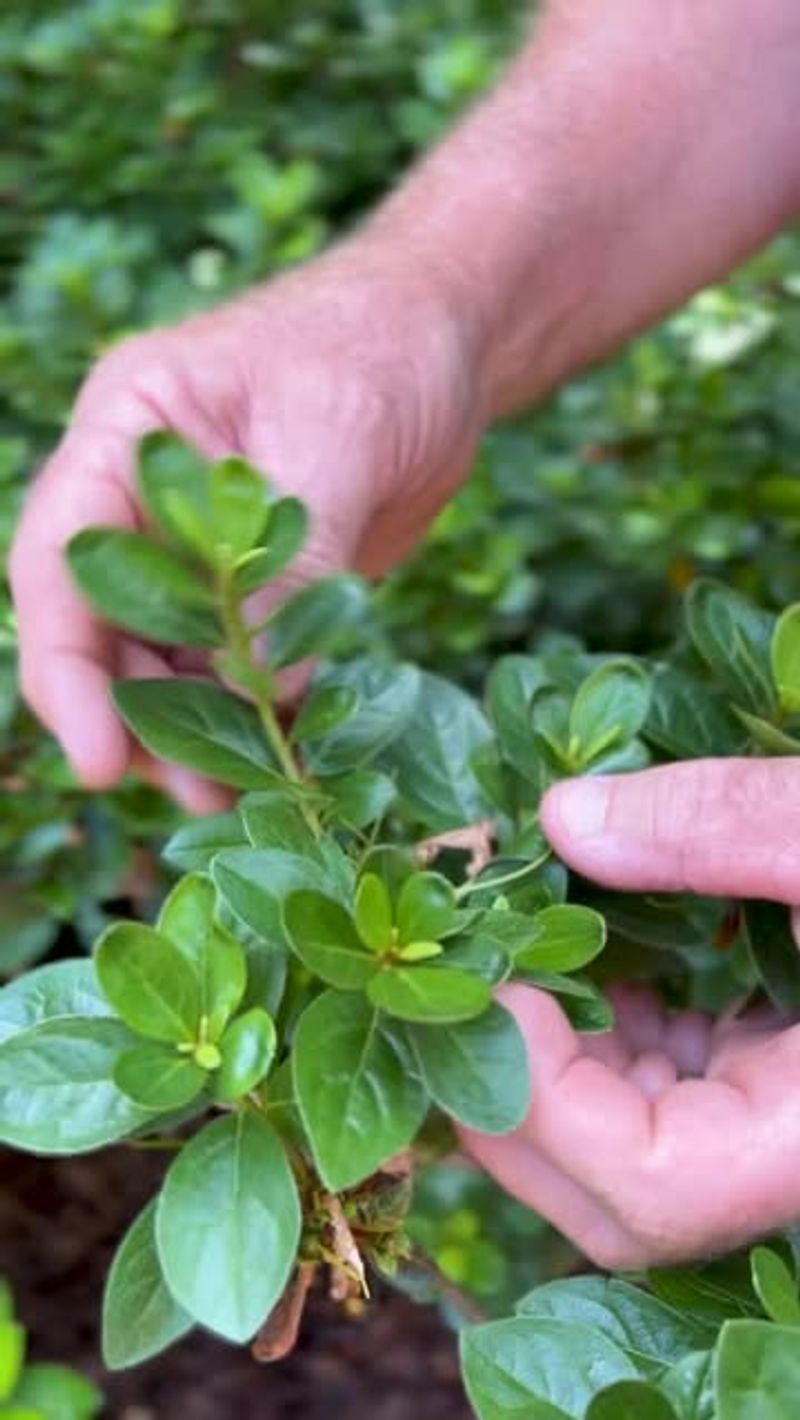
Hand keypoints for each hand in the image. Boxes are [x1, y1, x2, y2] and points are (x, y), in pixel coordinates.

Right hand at [9, 240, 484, 809]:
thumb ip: (290, 563)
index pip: (60, 560)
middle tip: (193, 796)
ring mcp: (198, 542)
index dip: (65, 670)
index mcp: (129, 430)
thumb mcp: (336, 441)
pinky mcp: (256, 580)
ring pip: (166, 658)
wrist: (451, 345)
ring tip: (238, 798)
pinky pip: (235, 660)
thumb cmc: (384, 350)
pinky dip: (254, 710)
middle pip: (102, 628)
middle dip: (135, 719)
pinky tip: (284, 753)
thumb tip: (261, 691)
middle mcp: (145, 495)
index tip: (97, 764)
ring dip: (195, 730)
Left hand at [465, 759, 799, 1267]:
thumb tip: (564, 819)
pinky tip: (585, 921)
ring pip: (630, 1132)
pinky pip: (669, 1069)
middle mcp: (799, 1141)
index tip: (492, 979)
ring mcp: (786, 1108)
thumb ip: (727, 825)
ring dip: (547, 1037)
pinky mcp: (783, 1064)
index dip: (543, 1101)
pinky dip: (607, 1008)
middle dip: (511, 1085)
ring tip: (508, 918)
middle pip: (617, 1190)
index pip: (654, 1189)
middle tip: (462, 955)